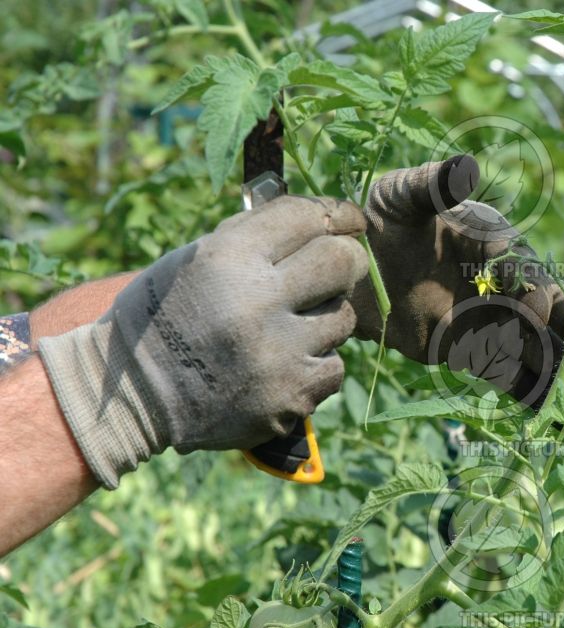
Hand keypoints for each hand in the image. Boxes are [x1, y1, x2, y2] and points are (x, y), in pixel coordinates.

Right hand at [38, 196, 367, 487]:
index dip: (338, 213)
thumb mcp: (197, 259)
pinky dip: (316, 364)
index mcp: (227, 257)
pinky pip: (334, 367)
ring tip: (290, 327)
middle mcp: (255, 301)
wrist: (131, 395)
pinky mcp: (290, 396)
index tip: (351, 220)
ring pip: (344, 318)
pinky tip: (283, 366)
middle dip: (348, 260)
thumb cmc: (168, 315)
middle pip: (343, 262)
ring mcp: (277, 353)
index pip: (309, 216)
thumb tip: (325, 217)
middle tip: (340, 267)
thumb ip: (257, 238)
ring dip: (327, 318)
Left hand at [350, 155, 563, 411]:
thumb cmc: (381, 219)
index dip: (539, 291)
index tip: (539, 308)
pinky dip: (532, 395)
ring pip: (536, 352)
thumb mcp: (402, 196)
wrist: (351, 265)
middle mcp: (504, 285)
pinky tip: (557, 419)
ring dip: (563, 378)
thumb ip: (434, 185)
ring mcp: (490, 322)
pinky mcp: (470, 353)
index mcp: (497, 245)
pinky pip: (508, 376)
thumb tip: (465, 166)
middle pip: (550, 317)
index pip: (530, 272)